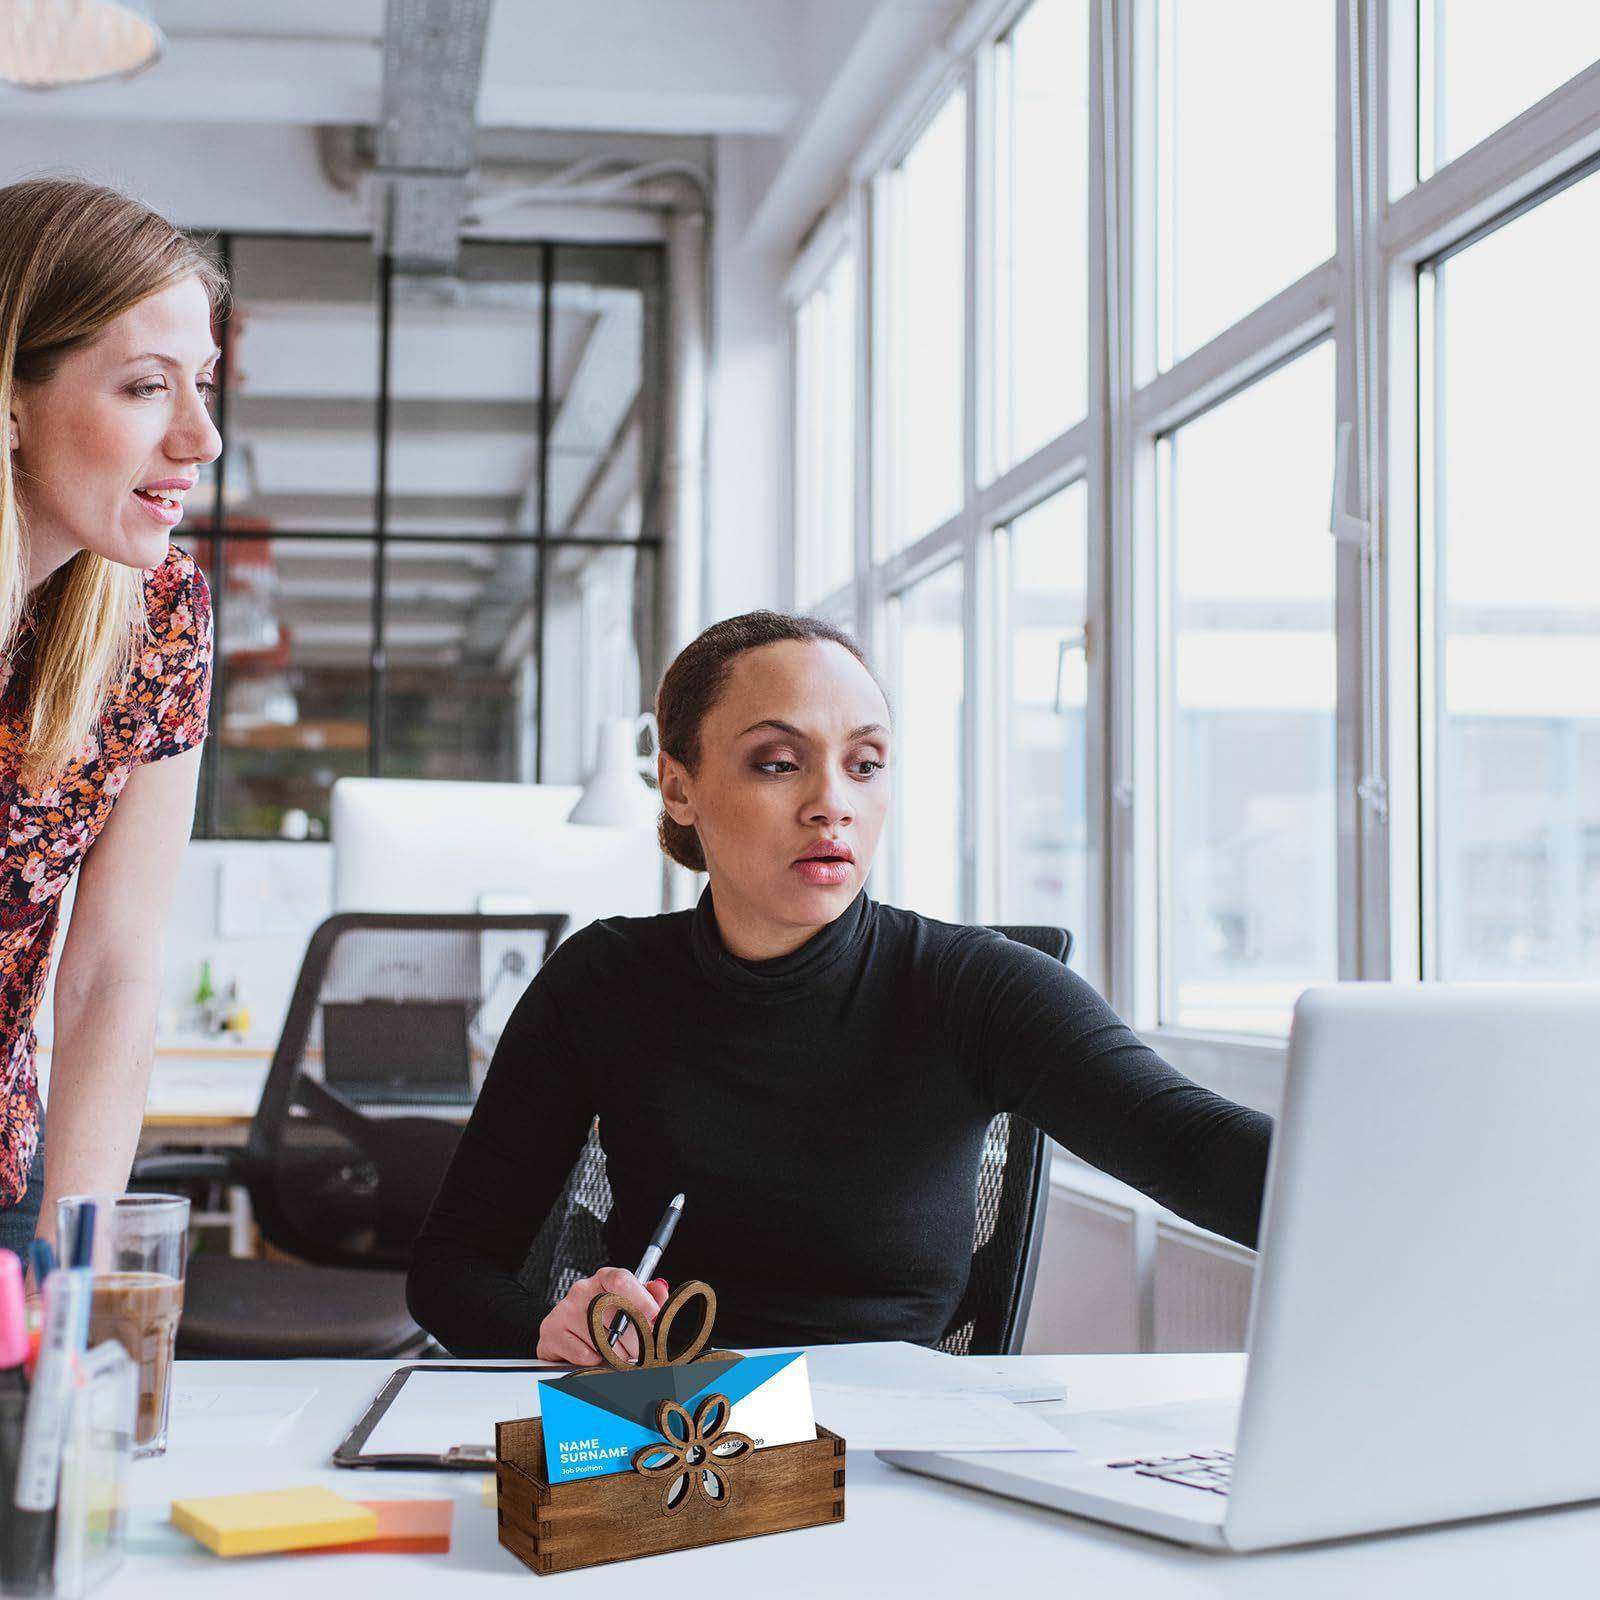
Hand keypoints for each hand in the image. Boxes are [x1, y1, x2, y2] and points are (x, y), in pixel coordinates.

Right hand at [536, 1267, 669, 1364]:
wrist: (565, 1334)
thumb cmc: (602, 1318)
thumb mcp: (628, 1302)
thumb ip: (649, 1297)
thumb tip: (661, 1291)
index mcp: (604, 1278)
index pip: (621, 1280)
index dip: (641, 1300)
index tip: (653, 1317)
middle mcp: (583, 1290)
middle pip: (617, 1316)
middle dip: (635, 1340)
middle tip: (640, 1350)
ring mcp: (565, 1310)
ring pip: (603, 1340)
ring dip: (617, 1355)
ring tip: (616, 1354)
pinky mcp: (551, 1332)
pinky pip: (585, 1354)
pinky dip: (595, 1361)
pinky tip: (593, 1355)